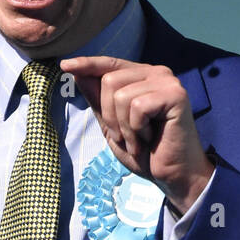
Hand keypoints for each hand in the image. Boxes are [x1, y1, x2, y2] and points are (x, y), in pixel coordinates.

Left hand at [59, 55, 213, 214]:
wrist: (172, 176)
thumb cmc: (146, 153)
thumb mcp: (111, 127)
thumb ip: (98, 101)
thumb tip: (77, 73)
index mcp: (142, 77)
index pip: (109, 64)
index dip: (87, 64)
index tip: (64, 66)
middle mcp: (156, 73)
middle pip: (109, 80)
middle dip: (109, 116)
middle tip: (125, 138)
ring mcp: (167, 82)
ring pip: (121, 95)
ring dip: (124, 127)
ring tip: (139, 140)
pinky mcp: (175, 95)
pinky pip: (137, 106)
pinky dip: (137, 129)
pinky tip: (150, 139)